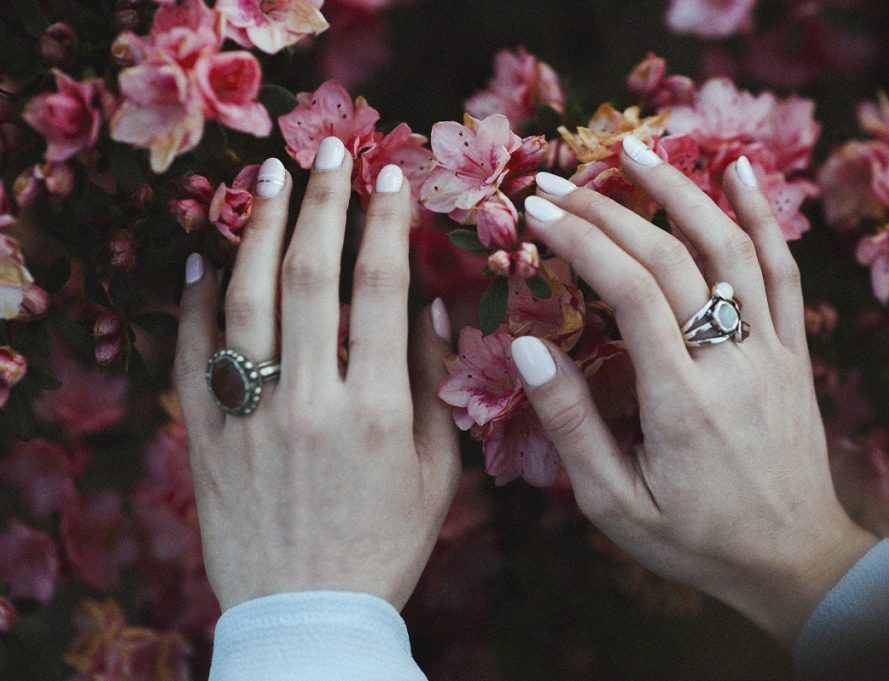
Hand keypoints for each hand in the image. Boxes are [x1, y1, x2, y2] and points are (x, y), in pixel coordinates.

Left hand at [173, 137, 460, 611]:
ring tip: (266, 176)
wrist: (308, 613)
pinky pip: (191, 355)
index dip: (387, 222)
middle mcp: (309, 402)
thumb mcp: (436, 471)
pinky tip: (204, 255)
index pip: (381, 289)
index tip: (392, 176)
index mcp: (377, 410)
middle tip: (328, 148)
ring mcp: (249, 417)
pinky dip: (193, 300)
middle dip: (321, 201)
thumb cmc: (387, 543)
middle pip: (308, 276)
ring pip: (243, 301)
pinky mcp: (205, 437)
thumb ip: (432, 384)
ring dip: (257, 229)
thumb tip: (427, 304)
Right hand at [516, 137, 877, 645]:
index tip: (538, 212)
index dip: (581, 240)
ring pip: (731, 249)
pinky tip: (739, 172)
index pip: (630, 292)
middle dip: (608, 212)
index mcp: (681, 402)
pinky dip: (763, 216)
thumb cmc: (697, 540)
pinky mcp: (795, 352)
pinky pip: (784, 272)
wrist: (795, 562)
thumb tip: (529, 350)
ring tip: (635, 150)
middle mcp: (731, 363)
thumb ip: (571, 426)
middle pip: (671, 259)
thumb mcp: (616, 505)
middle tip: (557, 185)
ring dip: (681, 191)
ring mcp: (772, 351)